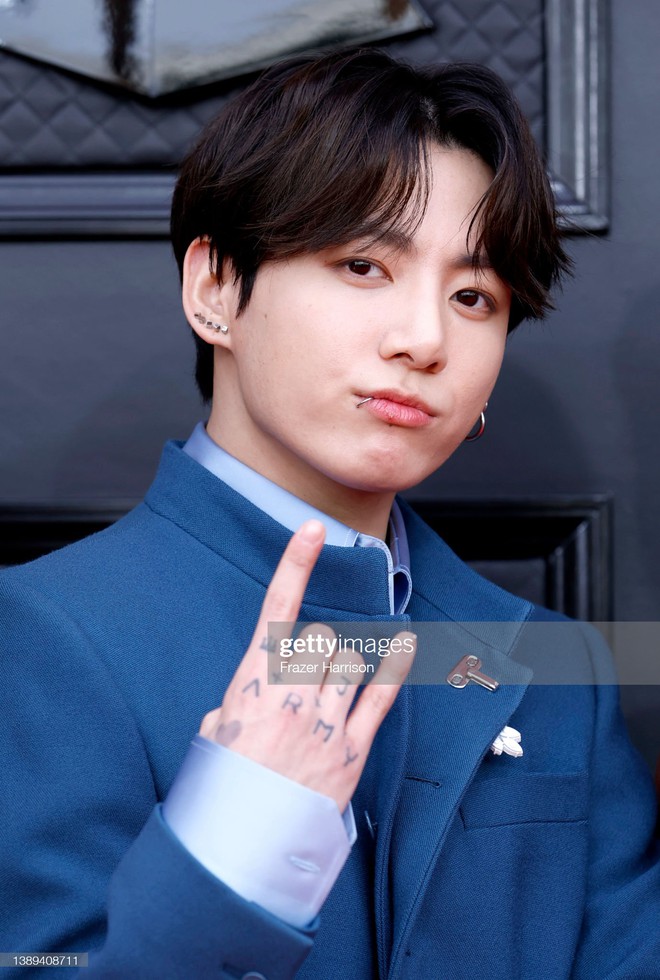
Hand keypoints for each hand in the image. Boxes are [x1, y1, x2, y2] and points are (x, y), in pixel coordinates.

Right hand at [199, 519, 415, 810]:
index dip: (296, 565)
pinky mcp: (352, 750)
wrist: (240, 849)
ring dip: (343, 663)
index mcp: (251, 686)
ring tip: (329, 686)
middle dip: (316, 649)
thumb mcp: (212, 735)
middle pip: (322, 638)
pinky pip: (380, 697)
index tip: (312, 529)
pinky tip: (404, 642)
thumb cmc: (222, 790)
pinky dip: (394, 667)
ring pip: (350, 660)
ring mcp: (325, 721)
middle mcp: (292, 695)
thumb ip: (235, 702)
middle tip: (302, 679)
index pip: (279, 611)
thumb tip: (249, 694)